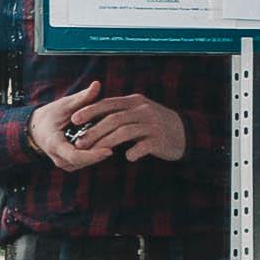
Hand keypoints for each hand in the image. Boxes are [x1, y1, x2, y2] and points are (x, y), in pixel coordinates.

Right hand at [27, 83, 114, 172]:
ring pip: (86, 163)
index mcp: (54, 144)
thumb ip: (82, 97)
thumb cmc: (51, 114)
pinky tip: (110, 143)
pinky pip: (86, 162)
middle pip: (84, 161)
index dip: (93, 155)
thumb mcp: (65, 104)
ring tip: (117, 141)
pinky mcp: (71, 165)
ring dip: (101, 153)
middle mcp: (59, 158)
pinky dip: (97, 153)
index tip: (110, 150)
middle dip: (101, 152)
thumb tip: (97, 84)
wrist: (38, 128)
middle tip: (119, 141)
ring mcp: (65, 164)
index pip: (75, 156)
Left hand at [68, 92, 187, 162]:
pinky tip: (127, 157)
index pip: (108, 103)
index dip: (90, 110)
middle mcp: (143, 111)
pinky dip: (134, 152)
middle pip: (114, 119)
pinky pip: (144, 146)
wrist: (185, 132)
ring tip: (93, 153)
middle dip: (94, 131)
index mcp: (134, 102)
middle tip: (79, 142)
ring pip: (125, 132)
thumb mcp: (138, 111)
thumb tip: (92, 117)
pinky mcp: (160, 140)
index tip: (74, 119)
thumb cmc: (155, 123)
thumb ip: (119, 112)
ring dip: (107, 143)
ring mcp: (152, 125)